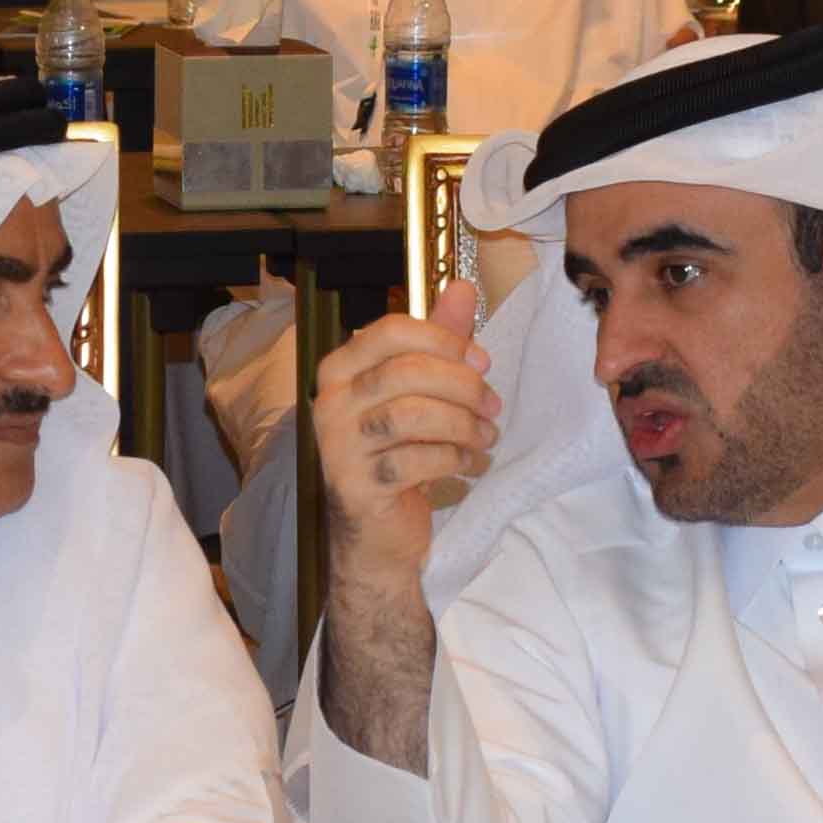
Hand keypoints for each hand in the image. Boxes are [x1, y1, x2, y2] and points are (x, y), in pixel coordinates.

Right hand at [309, 279, 496, 587]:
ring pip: (412, 416)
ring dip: (463, 425)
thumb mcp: (421, 391)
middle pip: (406, 372)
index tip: (480, 360)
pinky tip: (468, 463)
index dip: (444, 340)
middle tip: (492, 404)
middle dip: (462, 387)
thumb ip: (439, 340)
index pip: (391, 331)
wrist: (377, 534)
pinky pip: (415, 460)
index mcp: (341, 369)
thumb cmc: (398, 454)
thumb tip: (464, 288)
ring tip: (485, 436)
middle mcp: (330, 403)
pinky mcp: (355, 486)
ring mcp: (337, 446)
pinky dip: (453, 459)